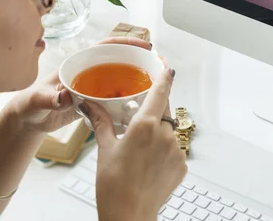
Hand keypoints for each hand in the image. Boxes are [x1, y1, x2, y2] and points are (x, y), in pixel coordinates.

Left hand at [9, 36, 152, 133]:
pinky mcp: (94, 103)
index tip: (144, 45)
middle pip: (118, 61)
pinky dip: (127, 100)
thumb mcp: (39, 100)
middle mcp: (88, 72)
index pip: (105, 47)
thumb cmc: (30, 105)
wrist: (28, 121)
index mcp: (78, 64)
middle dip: (138, 60)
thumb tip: (65, 95)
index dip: (125, 43)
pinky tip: (138, 106)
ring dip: (135, 81)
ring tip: (154, 85)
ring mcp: (93, 87)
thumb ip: (51, 98)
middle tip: (157, 66)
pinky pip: (115, 98)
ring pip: (119, 80)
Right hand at [80, 68, 186, 220]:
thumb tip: (90, 105)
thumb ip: (101, 122)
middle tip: (140, 117)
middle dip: (155, 109)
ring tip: (140, 150)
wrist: (129, 215)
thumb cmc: (114, 185)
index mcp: (145, 125)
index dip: (165, 76)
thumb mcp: (105, 148)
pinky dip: (164, 150)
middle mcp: (165, 134)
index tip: (167, 67)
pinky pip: (174, 149)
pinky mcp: (182, 165)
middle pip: (165, 110)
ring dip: (158, 132)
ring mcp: (176, 150)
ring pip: (169, 130)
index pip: (160, 91)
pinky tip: (149, 163)